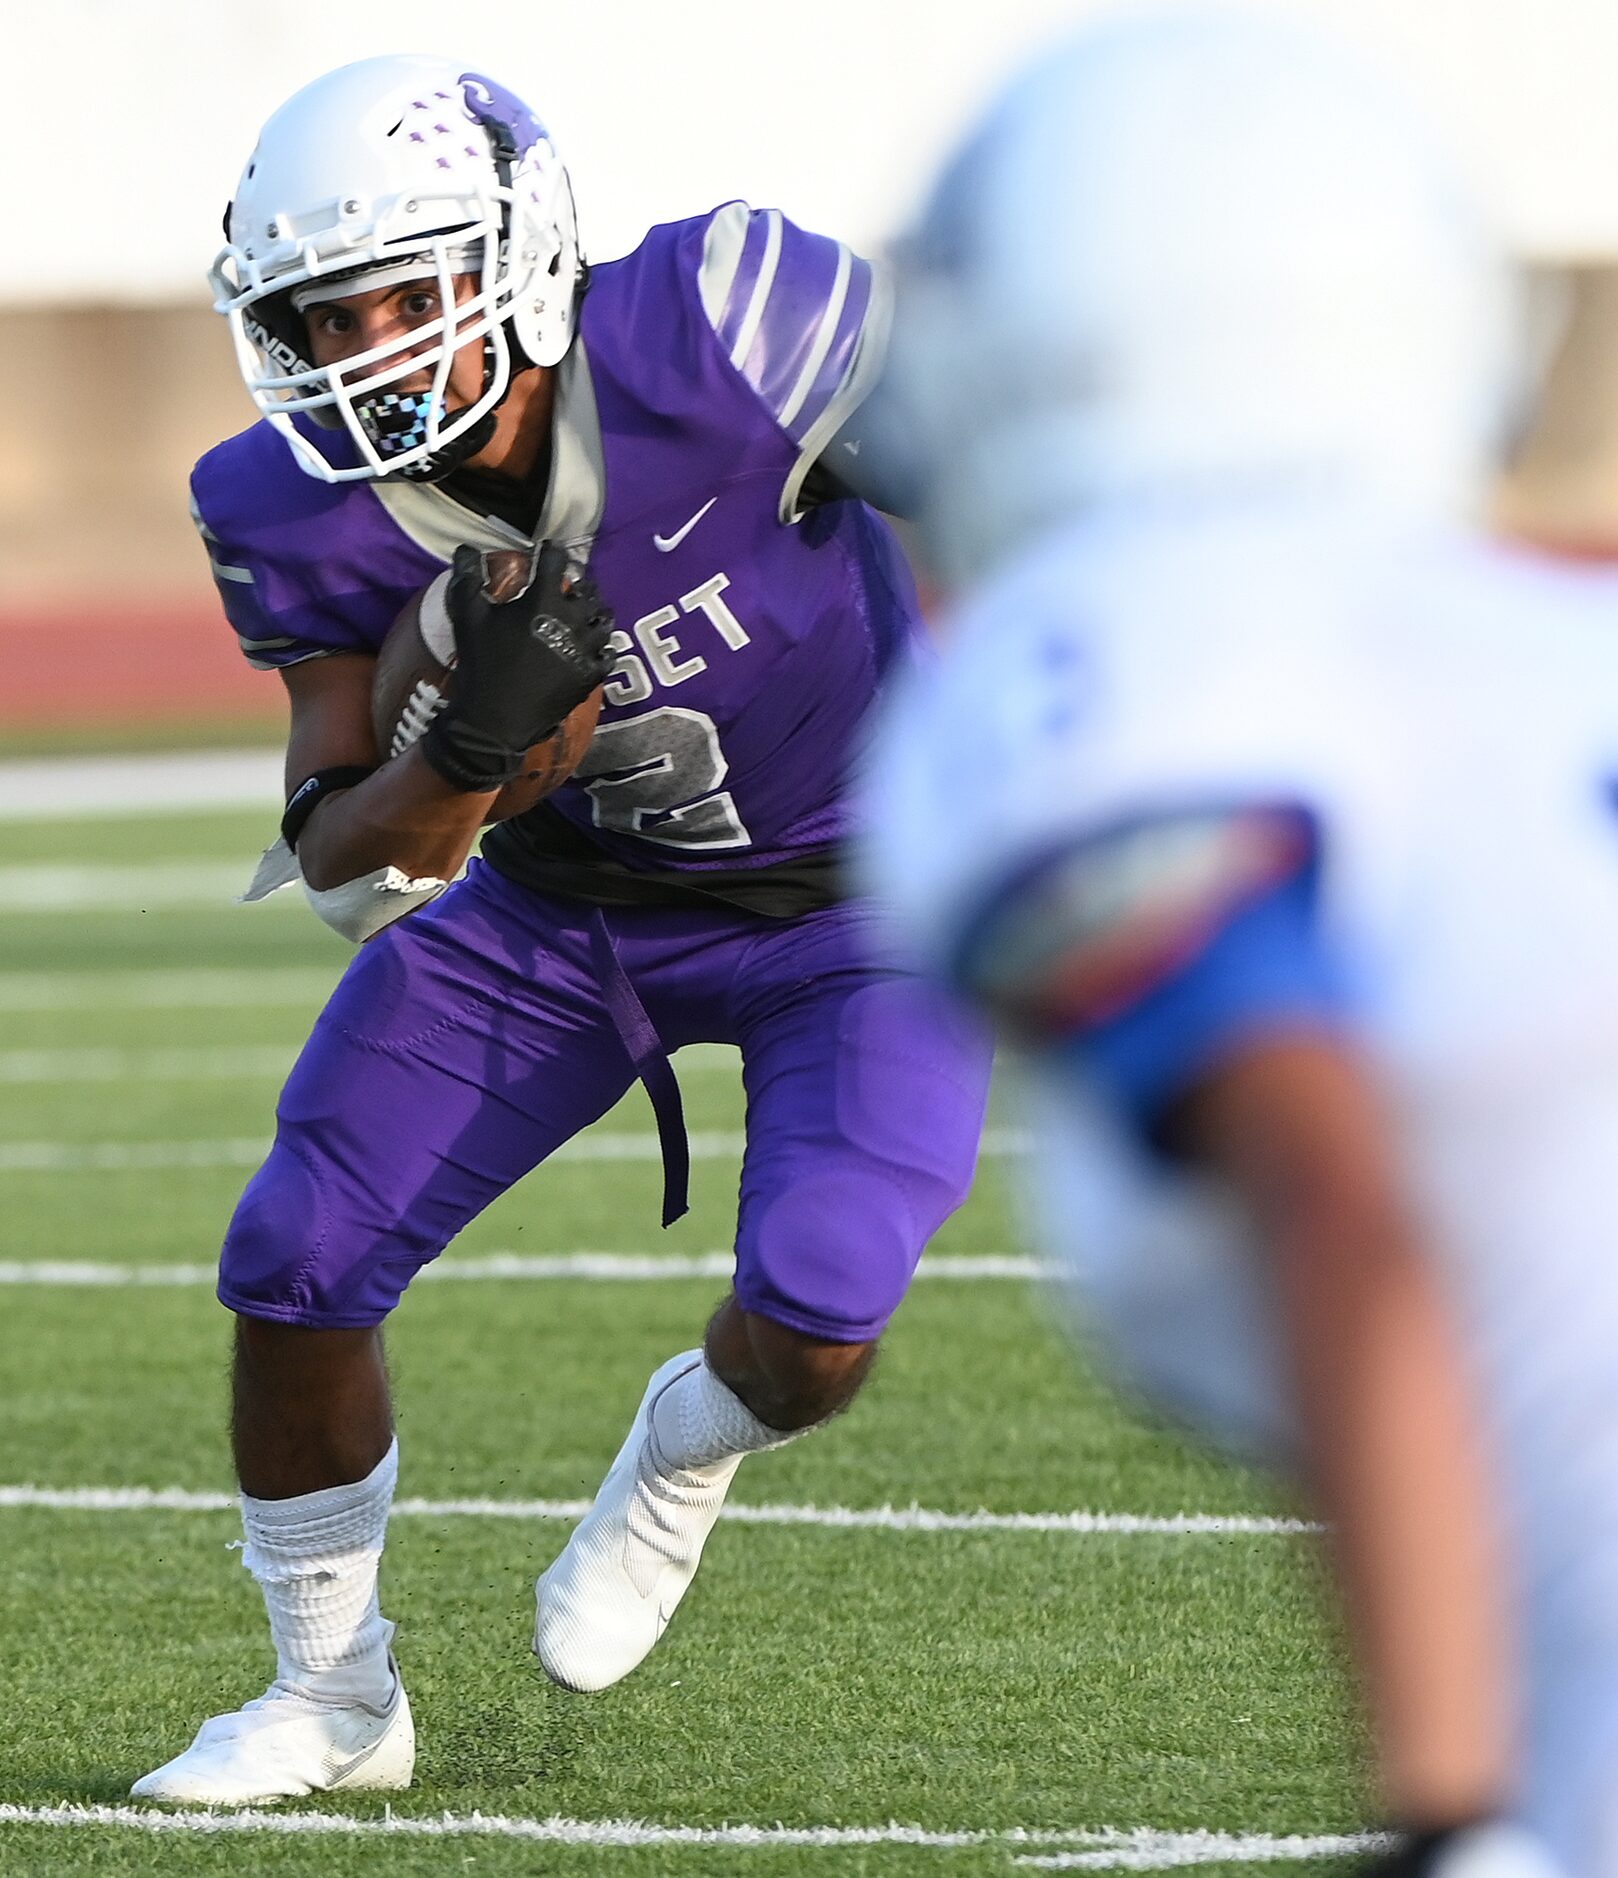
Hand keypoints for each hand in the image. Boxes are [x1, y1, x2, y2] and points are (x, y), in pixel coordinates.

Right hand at [423, 543, 614, 790]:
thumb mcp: (468, 616)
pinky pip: (608, 654)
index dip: (551, 552)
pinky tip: (595, 646)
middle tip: (571, 586)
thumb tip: (465, 548)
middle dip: (579, 584)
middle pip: (588, 590)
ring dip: (595, 613)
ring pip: (603, 620)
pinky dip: (603, 647)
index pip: (556, 561)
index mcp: (544, 600)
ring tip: (587, 613)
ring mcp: (586, 649)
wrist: (495, 719)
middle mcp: (573, 619)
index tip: (548, 551)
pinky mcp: (592, 675)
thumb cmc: (481, 663)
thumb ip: (468, 577)